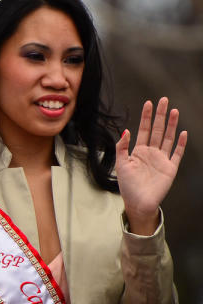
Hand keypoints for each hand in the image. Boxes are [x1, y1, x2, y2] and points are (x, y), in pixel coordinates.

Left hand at [115, 97, 186, 234]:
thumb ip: (122, 148)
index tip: (149, 103)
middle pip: (157, 130)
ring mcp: (162, 159)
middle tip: (164, 100)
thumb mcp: (121, 165)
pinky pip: (176, 153)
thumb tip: (125, 131)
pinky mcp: (170, 168)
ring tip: (174, 111)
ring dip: (171, 125)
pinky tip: (182, 133)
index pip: (144, 130)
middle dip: (160, 115)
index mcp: (138, 151)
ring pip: (168, 138)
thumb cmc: (127, 186)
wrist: (138, 203)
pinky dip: (180, 143)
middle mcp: (151, 153)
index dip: (146, 117)